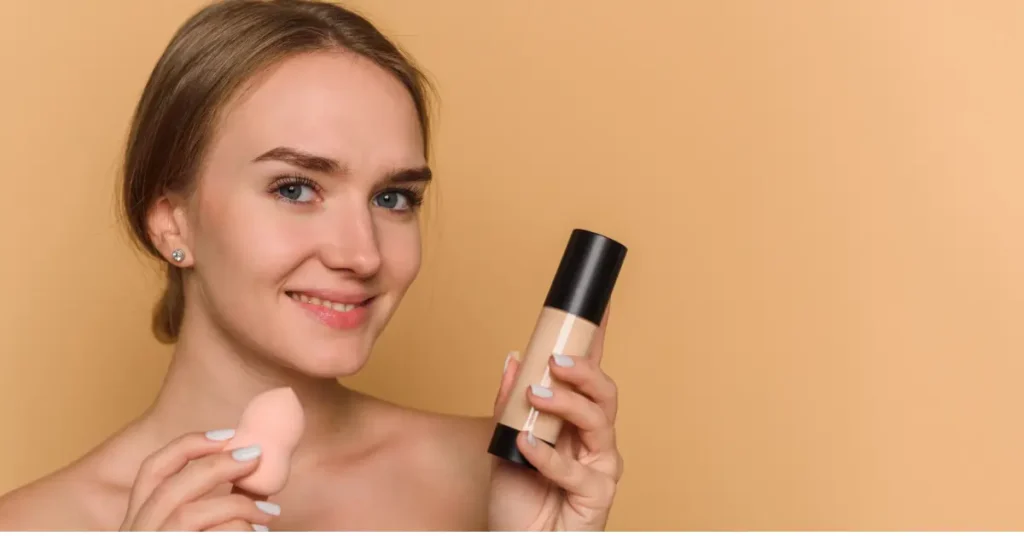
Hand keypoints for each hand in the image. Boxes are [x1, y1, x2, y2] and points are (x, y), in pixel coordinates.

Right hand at [119, 431, 280, 530]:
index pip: (152, 470)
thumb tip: (247, 467)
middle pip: (170, 487)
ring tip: (269, 512)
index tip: (228, 434)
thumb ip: (211, 509)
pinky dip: (238, 532)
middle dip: (217, 464)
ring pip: (189, 514)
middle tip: (256, 458)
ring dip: (236, 505)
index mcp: (139, 523)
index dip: (188, 445)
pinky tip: (257, 533)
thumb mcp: (194, 531)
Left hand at [489, 306, 622, 530]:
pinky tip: (526, 445)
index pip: (589, 375)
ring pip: (597, 423)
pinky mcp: (597, 496)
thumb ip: (509, 404)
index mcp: (577, 423)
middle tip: (555, 359)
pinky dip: (548, 454)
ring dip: (565, 404)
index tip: (596, 304)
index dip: (596, 339)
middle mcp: (594, 440)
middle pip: (604, 394)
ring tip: (535, 396)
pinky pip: (575, 470)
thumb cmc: (520, 501)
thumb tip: (513, 359)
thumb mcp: (505, 444)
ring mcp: (600, 467)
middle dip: (583, 370)